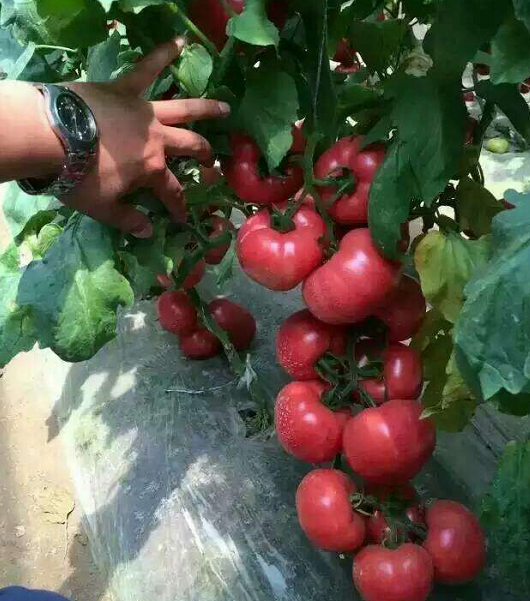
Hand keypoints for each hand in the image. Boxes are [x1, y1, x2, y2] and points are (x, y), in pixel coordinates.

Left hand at [63, 38, 229, 237]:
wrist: (52, 135)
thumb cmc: (79, 176)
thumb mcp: (103, 207)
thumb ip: (128, 219)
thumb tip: (149, 232)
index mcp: (153, 169)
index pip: (173, 192)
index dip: (179, 207)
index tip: (183, 218)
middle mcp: (158, 139)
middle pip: (189, 146)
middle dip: (204, 156)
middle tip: (212, 162)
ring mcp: (145, 111)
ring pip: (183, 109)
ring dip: (206, 109)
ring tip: (225, 108)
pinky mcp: (126, 88)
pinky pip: (147, 68)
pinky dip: (163, 54)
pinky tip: (180, 42)